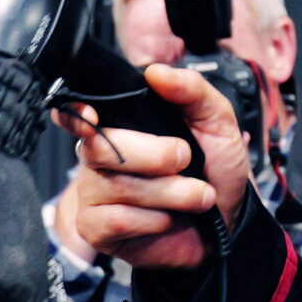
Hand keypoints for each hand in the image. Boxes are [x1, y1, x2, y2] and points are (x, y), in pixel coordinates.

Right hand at [51, 62, 252, 271]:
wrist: (226, 224)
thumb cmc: (214, 172)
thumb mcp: (217, 122)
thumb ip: (192, 90)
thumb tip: (156, 73)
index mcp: (119, 125)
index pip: (75, 113)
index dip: (74, 114)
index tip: (91, 115)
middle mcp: (98, 156)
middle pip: (102, 146)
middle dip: (156, 156)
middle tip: (186, 161)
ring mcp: (93, 193)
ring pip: (117, 185)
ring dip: (170, 193)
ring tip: (195, 196)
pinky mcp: (96, 228)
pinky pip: (117, 219)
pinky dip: (155, 220)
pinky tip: (167, 219)